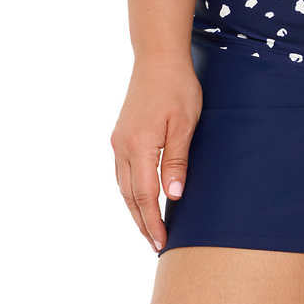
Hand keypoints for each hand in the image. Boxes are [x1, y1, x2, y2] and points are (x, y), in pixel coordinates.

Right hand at [110, 59, 202, 252]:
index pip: (145, 196)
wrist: (157, 58)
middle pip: (130, 196)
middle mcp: (122, 147)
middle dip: (142, 222)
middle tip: (155, 245)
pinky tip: (139, 198)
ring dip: (135, 209)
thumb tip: (173, 195)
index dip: (153, 221)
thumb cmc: (177, 88)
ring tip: (148, 228)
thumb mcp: (184, 123)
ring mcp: (118, 141)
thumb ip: (177, 159)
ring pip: (123, 186)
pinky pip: (122, 173)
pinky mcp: (120, 135)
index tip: (161, 243)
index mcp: (138, 146)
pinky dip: (130, 191)